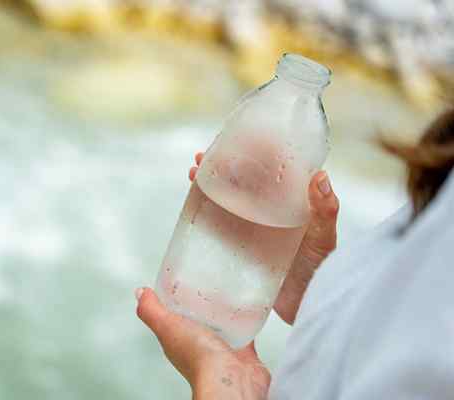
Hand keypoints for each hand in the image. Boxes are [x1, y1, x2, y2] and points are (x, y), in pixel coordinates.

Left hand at [136, 287, 270, 399]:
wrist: (231, 380)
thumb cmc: (199, 360)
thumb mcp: (167, 326)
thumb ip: (151, 310)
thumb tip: (140, 293)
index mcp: (177, 339)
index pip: (172, 316)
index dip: (174, 300)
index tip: (180, 282)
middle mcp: (198, 345)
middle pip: (197, 319)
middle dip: (200, 303)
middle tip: (205, 282)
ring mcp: (220, 349)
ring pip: (220, 325)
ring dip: (223, 311)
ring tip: (226, 290)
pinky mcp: (242, 351)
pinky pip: (244, 331)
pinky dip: (245, 320)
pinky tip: (247, 307)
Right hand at [190, 151, 338, 323]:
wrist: (307, 306)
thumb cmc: (323, 270)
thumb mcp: (324, 237)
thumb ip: (325, 210)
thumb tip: (320, 175)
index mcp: (291, 202)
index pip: (270, 169)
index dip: (252, 152)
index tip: (235, 140)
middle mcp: (271, 210)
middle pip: (244, 181)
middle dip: (223, 166)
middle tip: (203, 156)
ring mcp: (254, 228)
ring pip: (229, 199)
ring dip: (211, 184)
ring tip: (194, 173)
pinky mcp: (241, 246)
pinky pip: (221, 225)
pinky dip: (207, 212)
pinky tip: (195, 204)